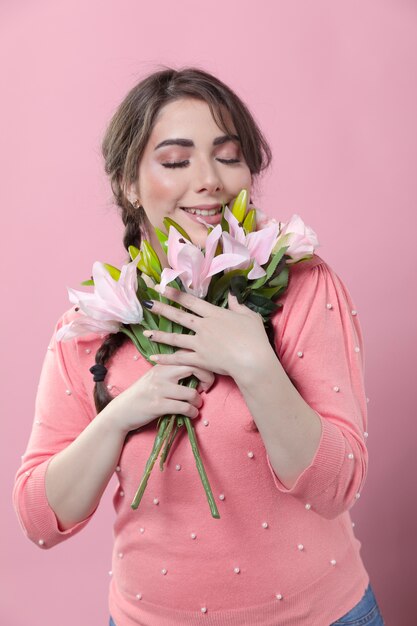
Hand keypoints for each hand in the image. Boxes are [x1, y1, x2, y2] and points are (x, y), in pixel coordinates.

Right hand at [104, 363, 214, 435]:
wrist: (121, 411)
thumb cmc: (141, 395)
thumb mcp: (155, 377)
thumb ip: (172, 372)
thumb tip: (196, 370)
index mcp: (162, 365)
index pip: (188, 355)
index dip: (203, 365)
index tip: (205, 376)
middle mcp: (161, 374)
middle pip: (194, 367)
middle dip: (207, 378)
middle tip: (206, 388)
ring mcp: (159, 389)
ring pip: (191, 393)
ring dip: (198, 401)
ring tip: (197, 405)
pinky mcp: (158, 405)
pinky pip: (184, 407)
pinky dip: (192, 412)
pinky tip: (191, 414)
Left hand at [143, 285, 272, 378]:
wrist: (252, 360)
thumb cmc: (255, 338)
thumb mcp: (250, 316)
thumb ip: (238, 305)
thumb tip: (232, 295)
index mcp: (214, 314)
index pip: (191, 301)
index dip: (175, 294)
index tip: (162, 288)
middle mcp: (204, 326)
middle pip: (179, 316)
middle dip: (162, 309)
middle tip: (147, 303)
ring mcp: (200, 343)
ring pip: (175, 338)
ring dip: (159, 335)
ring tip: (146, 333)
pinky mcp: (200, 359)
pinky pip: (180, 358)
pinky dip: (167, 359)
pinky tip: (154, 358)